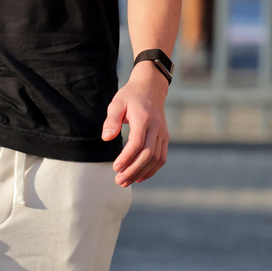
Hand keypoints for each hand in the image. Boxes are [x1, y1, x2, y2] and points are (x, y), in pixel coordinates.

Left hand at [103, 63, 170, 186]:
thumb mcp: (117, 103)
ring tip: (126, 182)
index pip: (137, 142)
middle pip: (148, 154)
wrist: (151, 88)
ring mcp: (162, 133)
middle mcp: (156, 127)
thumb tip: (106, 138)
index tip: (115, 167)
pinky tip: (139, 177)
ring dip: (142, 173)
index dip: (126, 157)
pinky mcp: (165, 138)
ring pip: (156, 159)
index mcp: (143, 118)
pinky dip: (152, 170)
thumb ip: (111, 120)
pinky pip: (161, 158)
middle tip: (118, 180)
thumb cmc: (130, 96)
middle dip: (133, 170)